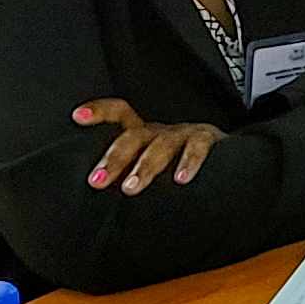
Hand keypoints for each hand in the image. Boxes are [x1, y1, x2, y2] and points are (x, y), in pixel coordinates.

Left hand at [73, 101, 220, 194]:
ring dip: (144, 166)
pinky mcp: (208, 140)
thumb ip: (127, 172)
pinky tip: (181, 179)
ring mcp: (184, 134)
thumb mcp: (149, 163)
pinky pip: (197, 148)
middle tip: (98, 180)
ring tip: (131, 187)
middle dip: (115, 157)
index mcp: (143, 133)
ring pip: (161, 144)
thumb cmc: (177, 166)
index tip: (77, 116)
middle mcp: (161, 131)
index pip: (119, 113)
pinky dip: (189, 163)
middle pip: (134, 135)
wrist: (226, 159)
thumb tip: (95, 192)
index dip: (99, 111)